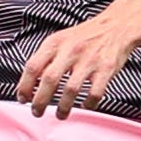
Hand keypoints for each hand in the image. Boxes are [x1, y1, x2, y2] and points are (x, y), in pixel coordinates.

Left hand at [17, 12, 139, 118]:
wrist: (116, 26)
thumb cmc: (85, 36)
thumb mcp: (60, 40)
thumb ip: (45, 58)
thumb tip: (29, 84)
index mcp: (55, 43)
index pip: (33, 66)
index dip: (25, 86)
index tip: (23, 99)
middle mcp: (71, 51)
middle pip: (49, 80)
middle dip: (40, 101)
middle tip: (37, 112)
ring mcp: (89, 60)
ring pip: (70, 90)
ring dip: (63, 107)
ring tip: (60, 115)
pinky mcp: (106, 69)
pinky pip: (94, 93)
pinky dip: (88, 104)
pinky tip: (85, 105)